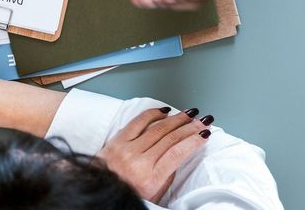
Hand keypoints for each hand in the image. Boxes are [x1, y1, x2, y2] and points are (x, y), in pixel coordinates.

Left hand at [97, 107, 212, 202]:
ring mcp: (126, 149)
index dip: (194, 141)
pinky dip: (153, 114)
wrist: (99, 190)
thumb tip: (181, 150)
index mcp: (150, 179)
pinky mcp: (117, 140)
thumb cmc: (127, 193)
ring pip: (157, 128)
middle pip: (170, 138)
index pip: (177, 153)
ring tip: (189, 114)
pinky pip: (138, 122)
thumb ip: (167, 174)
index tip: (205, 134)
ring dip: (177, 118)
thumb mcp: (154, 193)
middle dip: (190, 127)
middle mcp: (138, 162)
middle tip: (202, 120)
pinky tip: (165, 111)